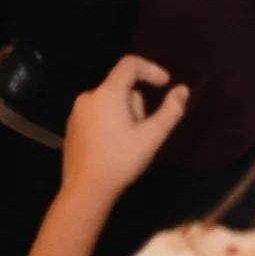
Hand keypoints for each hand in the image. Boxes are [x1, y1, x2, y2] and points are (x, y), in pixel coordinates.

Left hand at [61, 56, 189, 210]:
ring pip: (109, 101)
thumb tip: (183, 89)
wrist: (85, 192)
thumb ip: (171, 110)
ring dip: (123, 114)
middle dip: (137, 104)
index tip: (165, 84)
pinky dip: (108, 122)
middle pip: (121, 87)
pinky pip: (96, 114)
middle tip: (143, 131)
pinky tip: (112, 147)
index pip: (130, 64)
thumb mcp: (152, 136)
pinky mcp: (71, 128)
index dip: (151, 69)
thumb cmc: (120, 160)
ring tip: (127, 142)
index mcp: (107, 93)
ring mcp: (76, 113)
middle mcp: (88, 97)